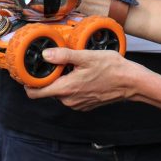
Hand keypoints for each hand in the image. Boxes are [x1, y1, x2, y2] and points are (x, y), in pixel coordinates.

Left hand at [25, 47, 140, 110]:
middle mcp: (69, 100)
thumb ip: (63, 56)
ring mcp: (77, 104)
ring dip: (63, 81)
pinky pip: (71, 96)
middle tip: (61, 62)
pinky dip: (73, 86)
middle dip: (51, 77)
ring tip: (75, 67)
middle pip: (48, 90)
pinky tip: (83, 75)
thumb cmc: (111, 68)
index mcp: (66, 89)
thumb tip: (45, 55)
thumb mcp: (86, 56)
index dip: (29, 83)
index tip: (31, 72)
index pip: (35, 93)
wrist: (130, 82)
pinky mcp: (85, 105)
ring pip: (60, 92)